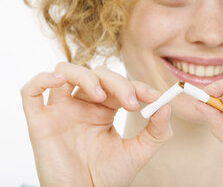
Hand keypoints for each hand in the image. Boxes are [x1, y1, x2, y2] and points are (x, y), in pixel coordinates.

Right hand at [21, 62, 172, 186]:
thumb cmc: (109, 178)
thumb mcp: (139, 152)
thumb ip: (157, 130)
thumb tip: (166, 105)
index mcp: (104, 109)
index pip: (118, 84)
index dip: (136, 85)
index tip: (153, 96)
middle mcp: (82, 105)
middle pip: (96, 73)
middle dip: (116, 82)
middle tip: (131, 103)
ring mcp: (60, 111)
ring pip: (65, 71)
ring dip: (85, 76)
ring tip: (99, 96)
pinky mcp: (40, 122)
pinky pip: (31, 91)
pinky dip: (44, 79)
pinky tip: (60, 82)